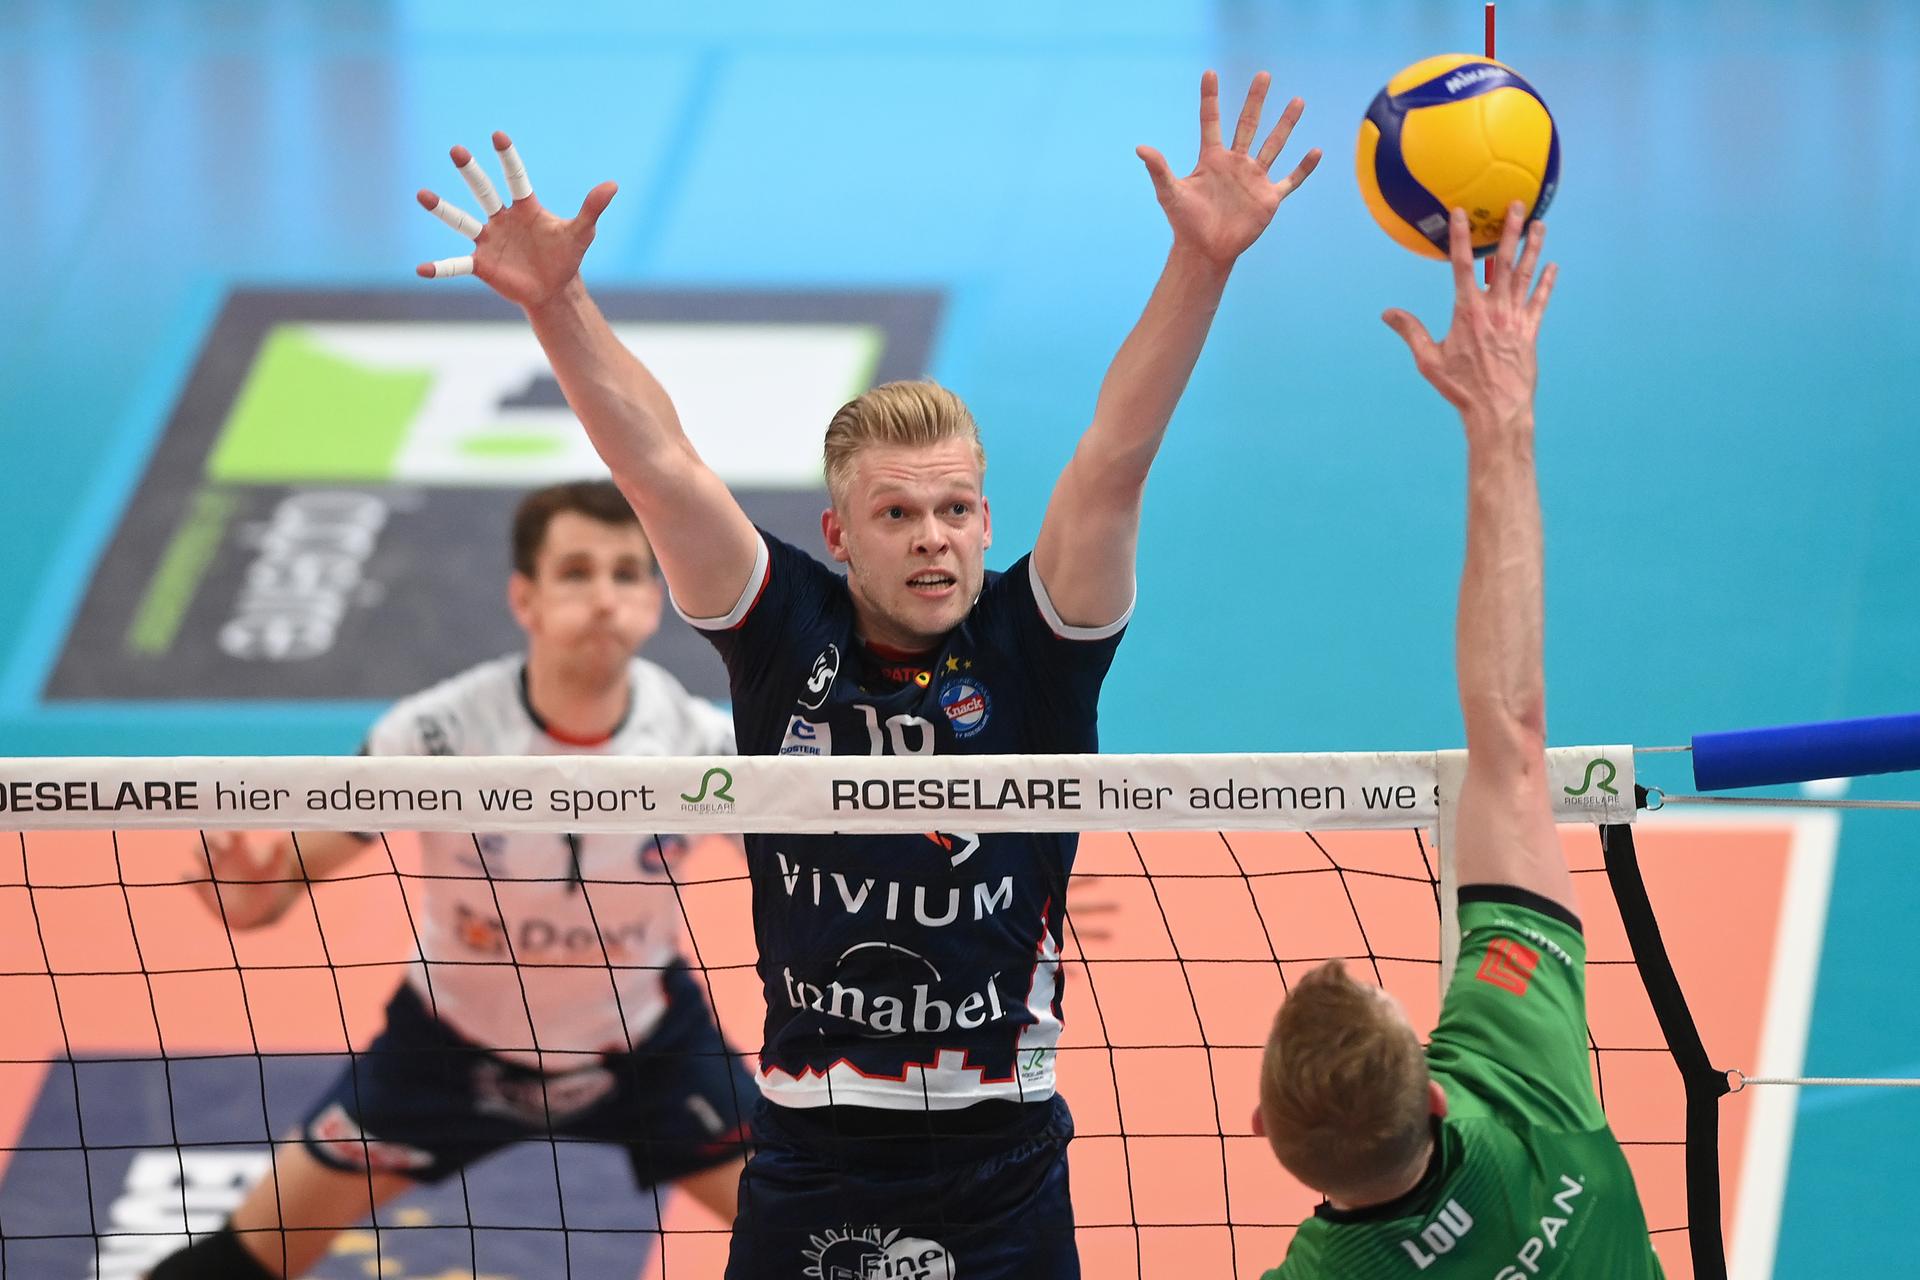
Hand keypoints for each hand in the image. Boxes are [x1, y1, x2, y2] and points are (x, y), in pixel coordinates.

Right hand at [190, 832, 303, 929]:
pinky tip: (193, 878)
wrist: (260, 906)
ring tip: (211, 859)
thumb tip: (283, 841)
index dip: (235, 832)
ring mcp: (212, 870)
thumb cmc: (269, 883)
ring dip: (202, 854)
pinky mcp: (203, 887)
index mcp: (240, 849)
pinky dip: (189, 877)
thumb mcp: (275, 870)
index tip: (240, 834)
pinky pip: (191, 878)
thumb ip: (278, 856)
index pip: (233, 834)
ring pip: (199, 853)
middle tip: (224, 846)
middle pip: (211, 839)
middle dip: (214, 840)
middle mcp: (223, 856)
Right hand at [415, 131, 617, 308]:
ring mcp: (488, 240)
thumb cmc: (566, 256)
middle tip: (457, 150)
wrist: (553, 289)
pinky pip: (456, 265)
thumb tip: (612, 184)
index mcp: (525, 208)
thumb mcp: (581, 233)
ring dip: (442, 209)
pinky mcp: (481, 265)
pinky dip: (440, 268)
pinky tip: (420, 270)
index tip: (498, 136)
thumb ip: (592, 208)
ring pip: (461, 221)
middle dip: (471, 172)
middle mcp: (501, 219)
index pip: (516, 179)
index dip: (508, 159)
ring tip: (422, 194)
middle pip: (483, 191)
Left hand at [1137, 71, 1321, 269]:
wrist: (1205, 251)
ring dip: (1286, 124)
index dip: (1209, 98)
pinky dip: (1303, 168)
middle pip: (1248, 124)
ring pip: (1274, 145)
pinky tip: (1316, 151)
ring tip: (1298, 100)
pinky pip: (1290, 180)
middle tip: (1263, 75)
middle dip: (1256, 100)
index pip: (1211, 122)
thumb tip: (1140, 148)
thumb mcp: (1170, 193)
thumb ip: (1159, 169)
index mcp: (1212, 159)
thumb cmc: (1185, 223)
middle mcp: (1235, 163)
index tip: (1209, 73)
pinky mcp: (1268, 198)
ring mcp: (1253, 179)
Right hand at [1383, 203, 1556, 432]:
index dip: (1462, 237)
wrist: (1497, 410)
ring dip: (1533, 249)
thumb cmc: (1460, 388)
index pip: (1463, 266)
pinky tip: (1552, 267)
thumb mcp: (1428, 360)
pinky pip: (1539, 302)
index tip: (1462, 213)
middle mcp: (1494, 310)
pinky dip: (1546, 283)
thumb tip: (1388, 313)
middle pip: (1503, 262)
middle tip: (1518, 205)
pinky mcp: (1530, 332)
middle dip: (1510, 231)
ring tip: (1539, 225)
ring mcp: (1515, 319)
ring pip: (1525, 276)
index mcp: (1467, 312)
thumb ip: (1411, 332)